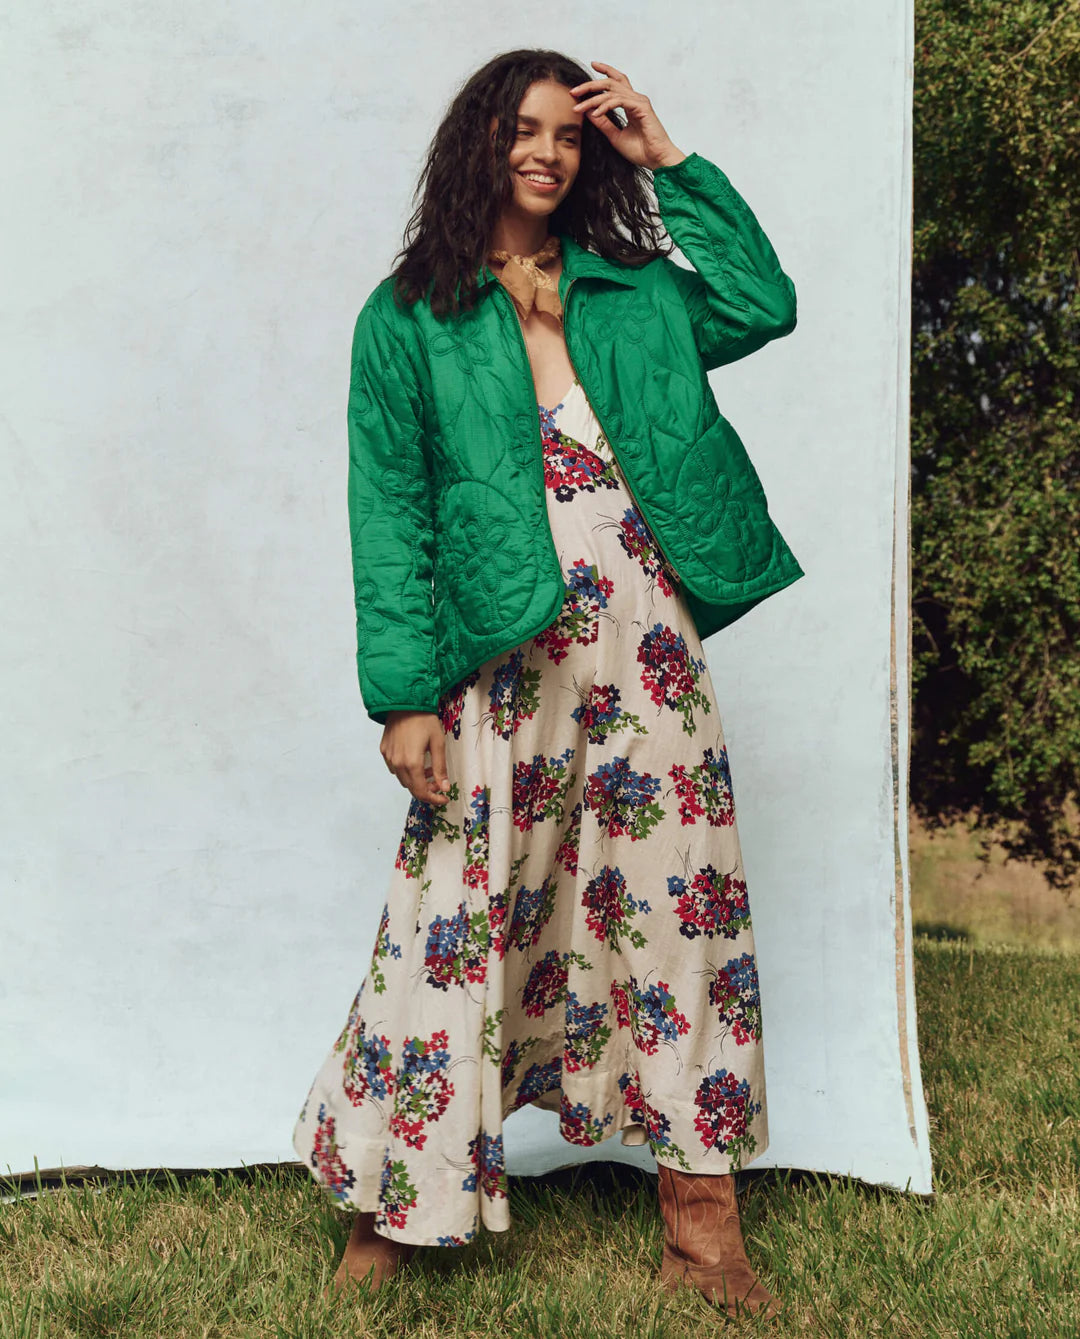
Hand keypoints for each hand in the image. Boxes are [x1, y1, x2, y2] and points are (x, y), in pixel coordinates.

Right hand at [381, 711, 451, 805]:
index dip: (433, 799)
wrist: (404, 701)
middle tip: (438, 783)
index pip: (421, 791)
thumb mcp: (438, 743)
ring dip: (416, 780)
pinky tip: (415, 760)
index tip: (444, 799)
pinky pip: (394, 768)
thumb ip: (440, 768)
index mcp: (412, 763)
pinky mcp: (384, 750)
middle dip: (426, 789)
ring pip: (402, 779)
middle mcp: (397, 763)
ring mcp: (388, 757)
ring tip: (428, 769)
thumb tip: (444, 788)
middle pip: (411, 788)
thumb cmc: (424, 719)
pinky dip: (406, 770)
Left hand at [570, 61, 686, 170]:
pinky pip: (619, 101)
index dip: (605, 71)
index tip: (592, 65)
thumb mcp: (615, 136)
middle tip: (574, 90)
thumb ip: (603, 123)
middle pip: (611, 82)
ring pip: (612, 92)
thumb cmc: (641, 150)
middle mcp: (635, 99)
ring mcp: (639, 101)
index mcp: (631, 103)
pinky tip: (595, 113)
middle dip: (591, 85)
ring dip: (593, 99)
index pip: (617, 81)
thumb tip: (589, 111)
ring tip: (578, 107)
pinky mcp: (642, 107)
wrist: (657, 160)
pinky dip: (605, 106)